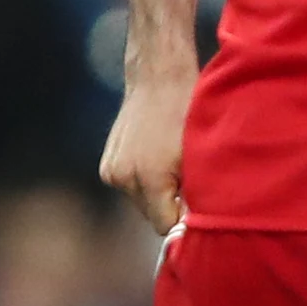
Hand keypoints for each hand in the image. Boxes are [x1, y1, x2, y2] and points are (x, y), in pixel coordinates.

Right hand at [100, 75, 191, 232]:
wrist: (159, 79)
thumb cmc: (188, 113)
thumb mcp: (200, 156)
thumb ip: (197, 195)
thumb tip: (194, 226)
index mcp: (148, 178)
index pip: (165, 226)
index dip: (183, 221)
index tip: (197, 208)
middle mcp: (123, 178)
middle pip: (151, 216)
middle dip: (171, 206)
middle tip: (189, 180)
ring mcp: (111, 172)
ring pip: (141, 202)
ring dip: (158, 193)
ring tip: (174, 165)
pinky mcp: (107, 165)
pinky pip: (131, 187)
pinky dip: (146, 181)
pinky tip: (158, 159)